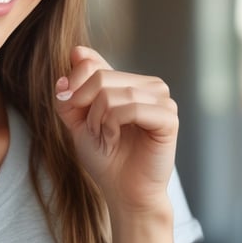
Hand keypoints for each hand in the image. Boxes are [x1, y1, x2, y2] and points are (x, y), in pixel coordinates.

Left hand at [55, 46, 178, 215]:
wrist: (122, 190)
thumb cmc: (104, 157)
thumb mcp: (77, 120)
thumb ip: (74, 89)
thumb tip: (76, 52)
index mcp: (129, 81)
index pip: (90, 63)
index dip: (73, 88)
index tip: (72, 109)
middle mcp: (149, 85)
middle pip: (100, 77)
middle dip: (86, 109)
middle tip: (96, 132)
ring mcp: (162, 99)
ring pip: (113, 93)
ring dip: (99, 121)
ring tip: (108, 137)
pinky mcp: (168, 117)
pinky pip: (131, 108)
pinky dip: (114, 126)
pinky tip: (118, 139)